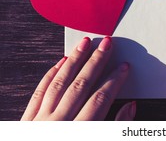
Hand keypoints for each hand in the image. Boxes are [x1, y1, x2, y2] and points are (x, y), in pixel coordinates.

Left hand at [21, 37, 135, 120]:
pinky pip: (39, 92)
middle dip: (97, 61)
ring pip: (59, 82)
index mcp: (80, 133)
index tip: (124, 66)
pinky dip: (50, 75)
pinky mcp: (26, 122)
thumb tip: (130, 107)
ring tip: (85, 43)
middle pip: (81, 85)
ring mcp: (39, 121)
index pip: (101, 98)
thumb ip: (116, 130)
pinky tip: (60, 62)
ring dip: (74, 60)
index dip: (115, 80)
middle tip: (107, 43)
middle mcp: (58, 124)